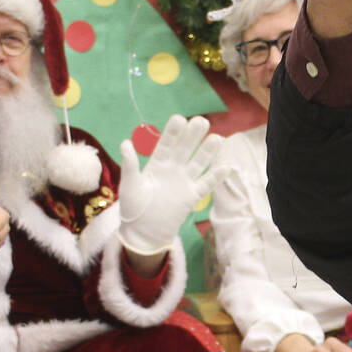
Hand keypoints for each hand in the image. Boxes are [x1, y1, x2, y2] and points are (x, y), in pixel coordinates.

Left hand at [117, 114, 219, 255]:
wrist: (143, 232)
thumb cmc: (133, 207)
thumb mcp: (130, 185)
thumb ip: (130, 165)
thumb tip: (125, 143)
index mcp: (157, 163)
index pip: (167, 144)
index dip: (173, 132)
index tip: (179, 119)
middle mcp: (173, 169)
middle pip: (186, 149)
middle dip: (193, 135)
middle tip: (202, 121)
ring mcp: (184, 181)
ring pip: (198, 163)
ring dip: (207, 151)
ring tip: (217, 138)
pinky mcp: (192, 196)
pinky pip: (206, 185)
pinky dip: (216, 177)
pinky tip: (225, 167)